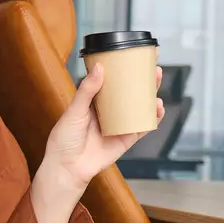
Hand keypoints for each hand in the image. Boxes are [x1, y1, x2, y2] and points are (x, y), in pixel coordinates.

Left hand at [42, 64, 164, 188]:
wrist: (67, 168)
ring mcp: (119, 125)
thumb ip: (87, 90)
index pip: (113, 81)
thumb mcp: (74, 110)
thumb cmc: (64, 139)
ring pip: (139, 108)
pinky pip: (142, 128)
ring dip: (151, 95)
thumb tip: (99, 67)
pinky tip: (158, 108)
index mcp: (95, 101)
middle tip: (153, 66)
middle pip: (130, 92)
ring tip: (156, 81)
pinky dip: (152, 118)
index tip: (135, 55)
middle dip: (143, 79)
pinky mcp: (126, 140)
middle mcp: (109, 112)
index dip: (124, 68)